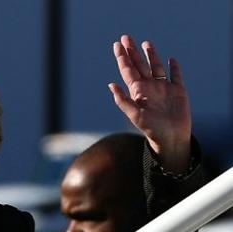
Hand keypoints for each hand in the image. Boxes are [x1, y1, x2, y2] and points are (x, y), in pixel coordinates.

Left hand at [109, 34, 190, 172]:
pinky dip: (174, 68)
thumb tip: (110, 84)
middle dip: (132, 51)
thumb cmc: (150, 128)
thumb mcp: (134, 114)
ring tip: (145, 43)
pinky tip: (171, 60)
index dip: (122, 58)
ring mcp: (164, 88)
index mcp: (138, 91)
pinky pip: (176, 76)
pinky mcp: (178, 91)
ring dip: (151, 55)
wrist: (170, 137)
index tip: (117, 45)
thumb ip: (123, 100)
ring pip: (156, 67)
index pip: (128, 70)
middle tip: (126, 37)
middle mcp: (149, 87)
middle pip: (139, 65)